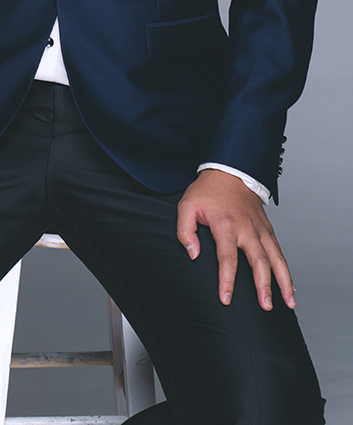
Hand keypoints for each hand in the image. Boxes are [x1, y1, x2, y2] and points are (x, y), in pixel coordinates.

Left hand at [177, 169, 295, 310]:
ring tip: (289, 303)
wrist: (229, 169)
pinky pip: (279, 251)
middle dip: (264, 286)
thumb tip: (193, 254)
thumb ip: (185, 231)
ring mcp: (259, 228)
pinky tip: (290, 287)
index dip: (227, 280)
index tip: (226, 299)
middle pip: (259, 261)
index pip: (227, 258)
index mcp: (225, 224)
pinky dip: (286, 269)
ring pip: (276, 258)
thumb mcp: (186, 206)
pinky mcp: (267, 227)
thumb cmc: (207, 190)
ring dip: (283, 281)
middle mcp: (246, 228)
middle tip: (265, 307)